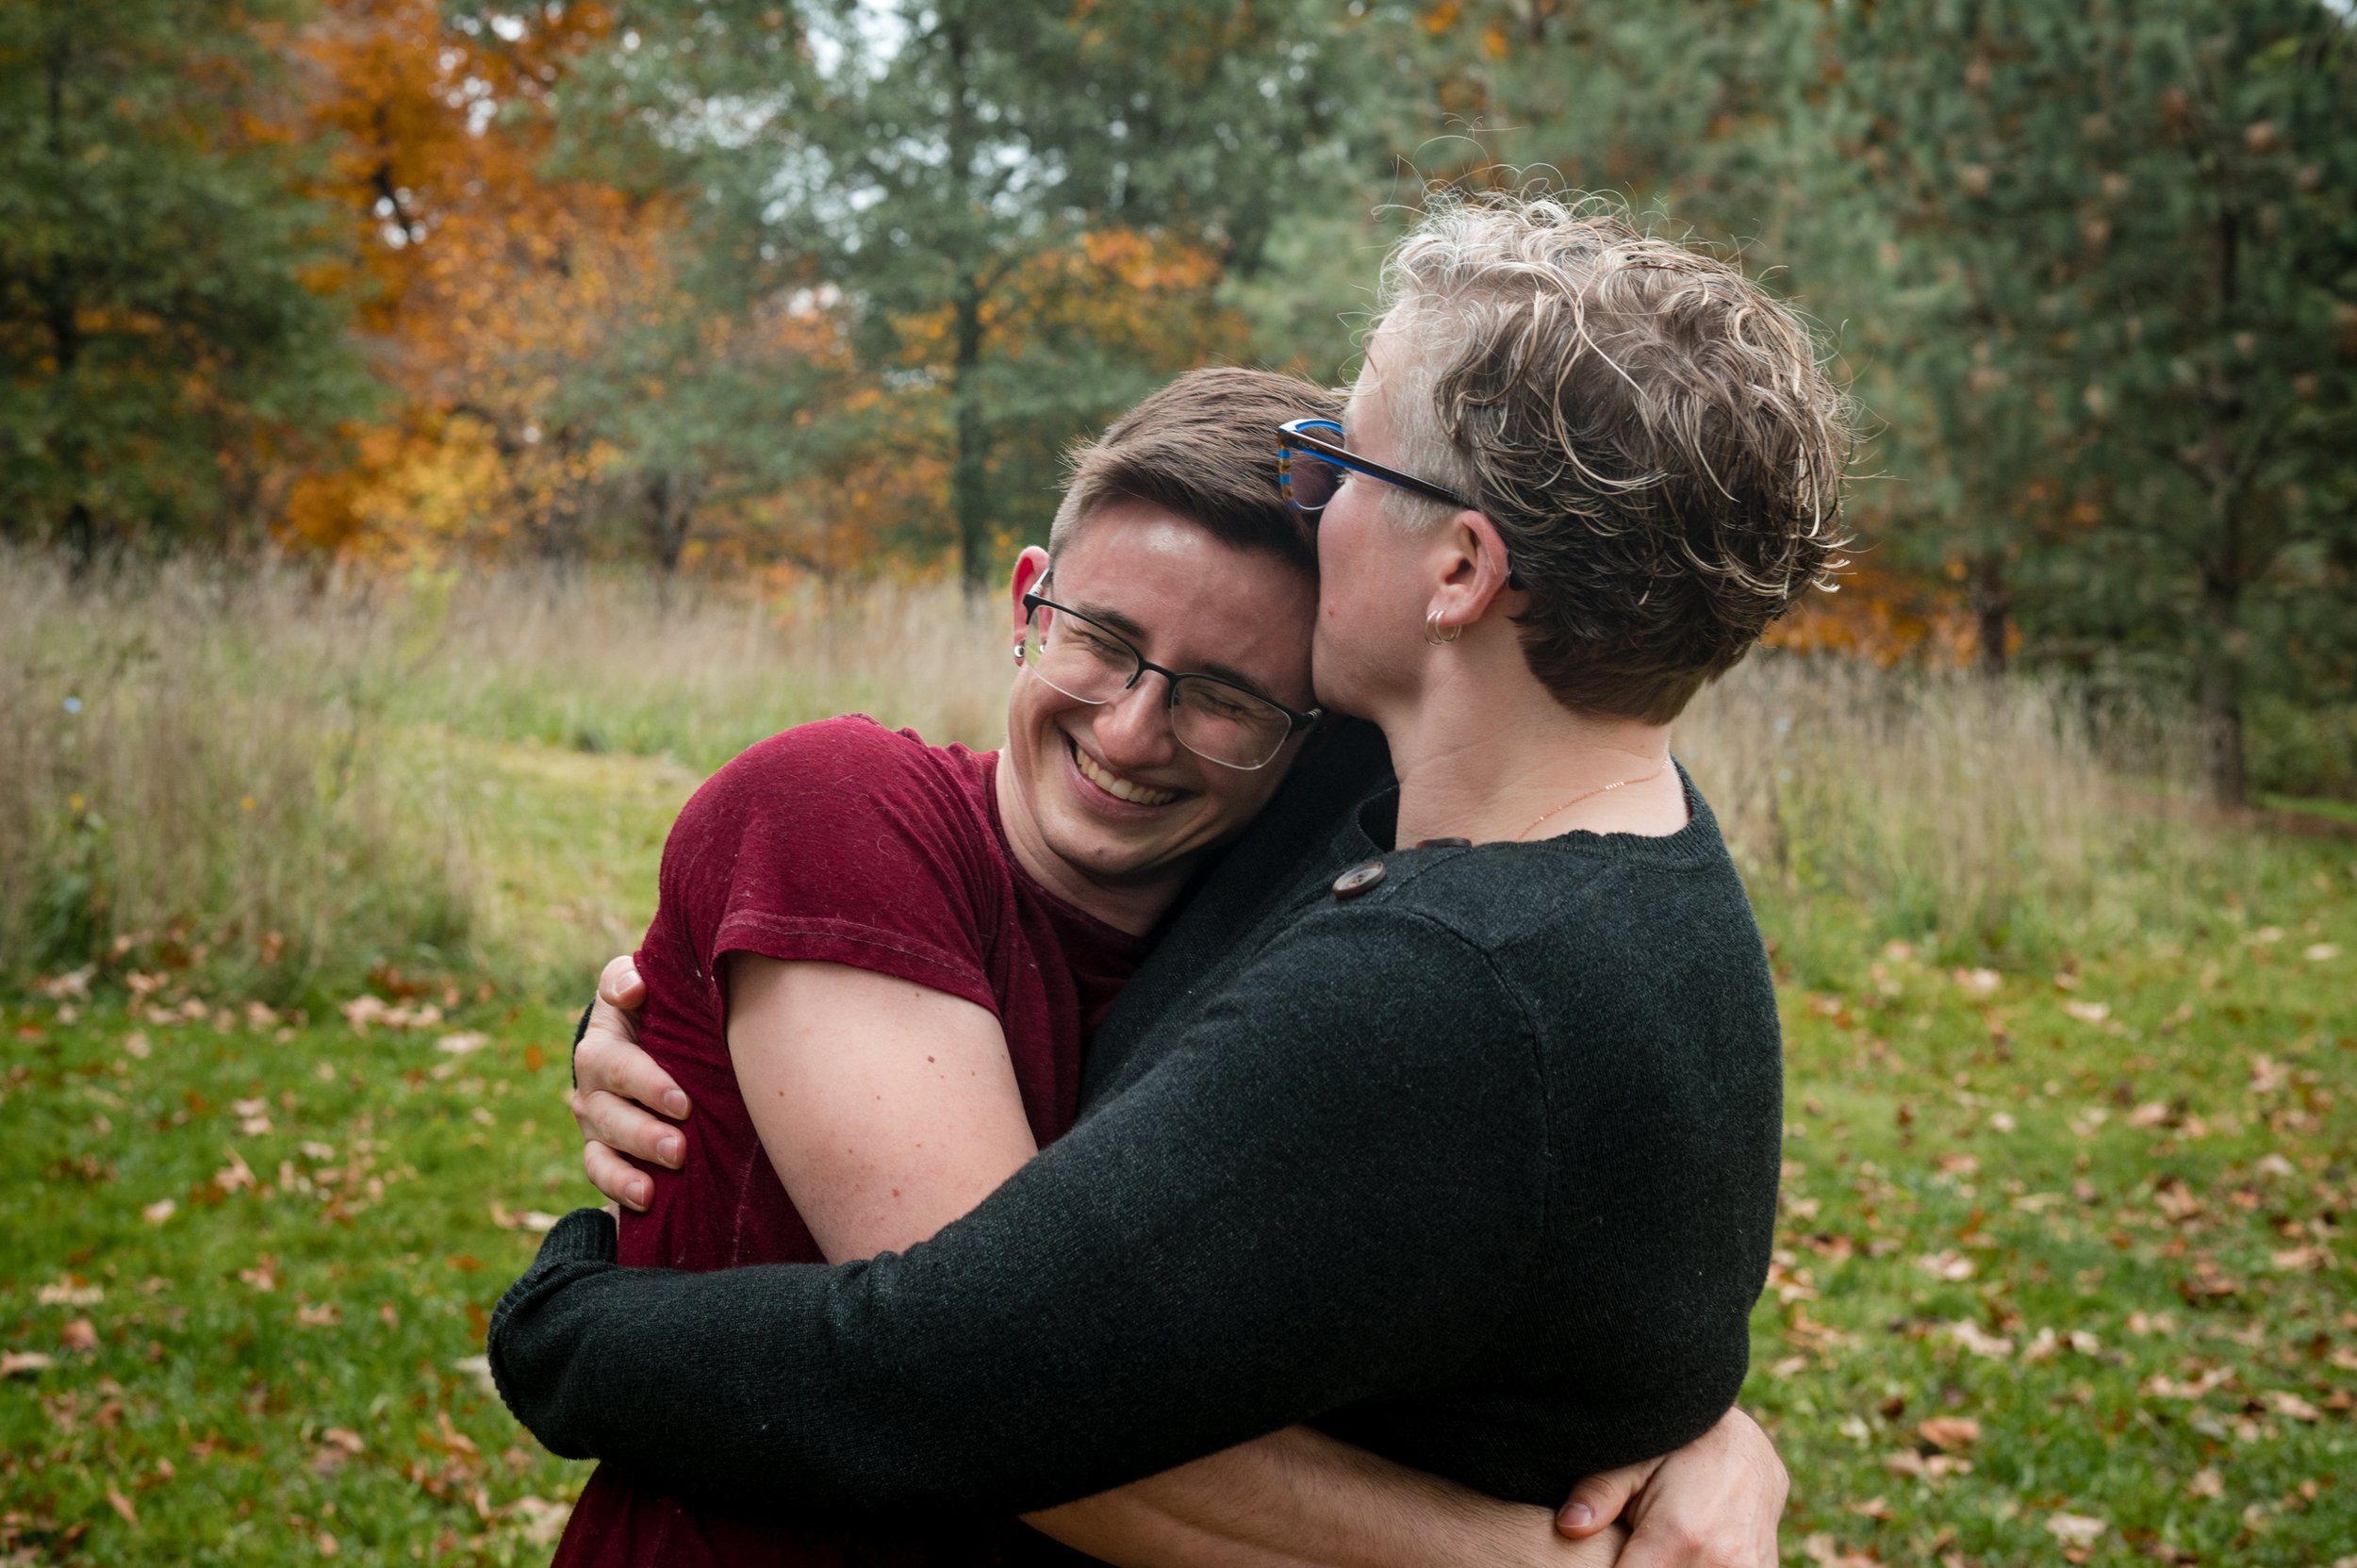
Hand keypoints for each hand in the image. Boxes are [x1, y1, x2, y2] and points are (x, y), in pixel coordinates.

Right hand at [569, 955, 690, 1211]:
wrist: (649, 1036)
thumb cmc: (651, 1005)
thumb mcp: (636, 983)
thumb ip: (627, 978)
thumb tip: (632, 988)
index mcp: (602, 1045)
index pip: (616, 1065)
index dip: (646, 1085)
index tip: (682, 1103)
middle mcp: (593, 1087)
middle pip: (610, 1116)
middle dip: (644, 1134)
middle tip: (680, 1148)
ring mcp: (596, 1122)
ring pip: (603, 1151)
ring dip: (631, 1169)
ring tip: (658, 1183)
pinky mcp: (604, 1150)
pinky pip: (601, 1175)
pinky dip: (618, 1191)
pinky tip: (645, 1201)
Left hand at [1555, 1407, 1785, 1567]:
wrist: (1746, 1443)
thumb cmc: (1682, 1447)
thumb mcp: (1635, 1460)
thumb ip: (1599, 1494)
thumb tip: (1568, 1525)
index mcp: (1680, 1535)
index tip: (1606, 1558)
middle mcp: (1721, 1560)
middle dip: (1641, 1565)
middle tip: (1630, 1545)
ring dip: (1671, 1566)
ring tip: (1654, 1546)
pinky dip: (1697, 1567)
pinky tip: (1686, 1552)